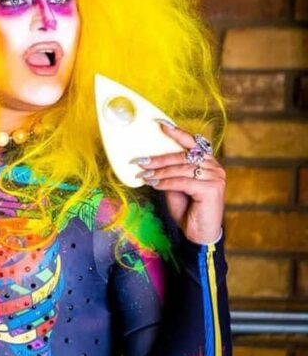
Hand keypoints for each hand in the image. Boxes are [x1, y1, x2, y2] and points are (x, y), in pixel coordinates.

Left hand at [136, 122, 224, 244]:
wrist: (199, 232)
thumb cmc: (187, 208)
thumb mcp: (175, 186)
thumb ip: (169, 172)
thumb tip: (150, 160)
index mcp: (207, 162)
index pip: (193, 142)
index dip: (177, 132)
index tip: (160, 124)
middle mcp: (214, 167)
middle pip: (183, 156)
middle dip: (159, 158)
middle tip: (140, 161)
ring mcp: (216, 177)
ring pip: (181, 168)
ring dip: (159, 172)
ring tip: (144, 175)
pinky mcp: (212, 188)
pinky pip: (183, 181)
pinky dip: (166, 182)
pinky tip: (154, 184)